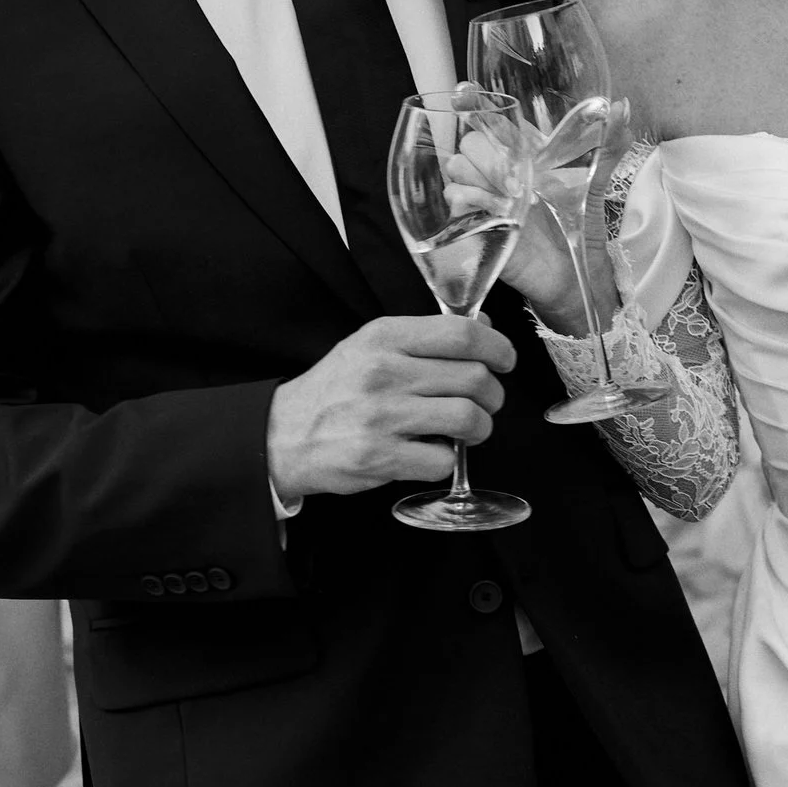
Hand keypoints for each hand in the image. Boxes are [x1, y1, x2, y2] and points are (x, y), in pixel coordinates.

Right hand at [266, 315, 511, 499]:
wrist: (283, 435)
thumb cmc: (335, 389)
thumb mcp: (370, 346)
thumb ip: (425, 336)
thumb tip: (484, 326)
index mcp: (384, 337)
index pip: (462, 333)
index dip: (498, 347)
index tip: (504, 360)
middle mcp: (384, 372)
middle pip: (474, 378)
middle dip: (493, 394)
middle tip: (485, 402)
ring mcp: (382, 417)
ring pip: (468, 420)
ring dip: (479, 429)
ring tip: (468, 430)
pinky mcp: (381, 458)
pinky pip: (443, 460)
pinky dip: (446, 460)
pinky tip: (431, 452)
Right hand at [477, 103, 629, 332]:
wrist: (577, 267)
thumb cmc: (580, 221)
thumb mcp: (597, 179)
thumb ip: (608, 144)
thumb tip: (622, 107)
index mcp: (521, 152)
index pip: (487, 118)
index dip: (471, 102)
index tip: (467, 93)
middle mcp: (498, 170)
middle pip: (470, 141)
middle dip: (488, 150)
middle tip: (519, 175)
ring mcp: (484, 196)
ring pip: (457, 166)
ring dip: (479, 173)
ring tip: (511, 192)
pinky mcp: (476, 224)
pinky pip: (456, 201)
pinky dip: (469, 198)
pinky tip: (495, 206)